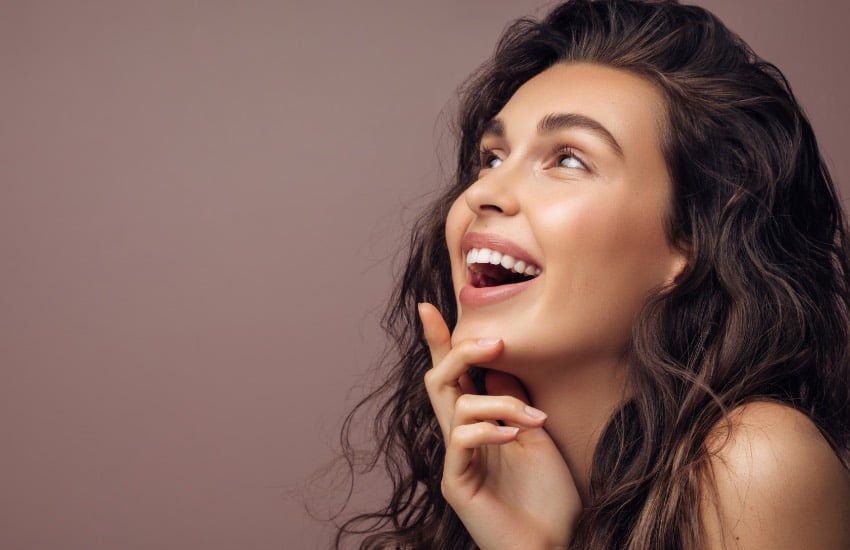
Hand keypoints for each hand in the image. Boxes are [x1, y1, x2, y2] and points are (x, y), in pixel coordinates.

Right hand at [418, 302, 581, 549]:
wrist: (558, 545)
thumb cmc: (551, 497)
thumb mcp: (537, 434)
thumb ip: (512, 401)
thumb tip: (495, 365)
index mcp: (479, 425)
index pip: (454, 377)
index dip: (439, 343)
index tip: (429, 307)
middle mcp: (462, 439)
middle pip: (439, 381)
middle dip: (460, 352)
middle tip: (496, 342)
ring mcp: (457, 461)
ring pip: (454, 404)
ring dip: (499, 402)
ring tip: (533, 421)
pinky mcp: (457, 483)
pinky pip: (462, 439)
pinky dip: (490, 428)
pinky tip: (514, 435)